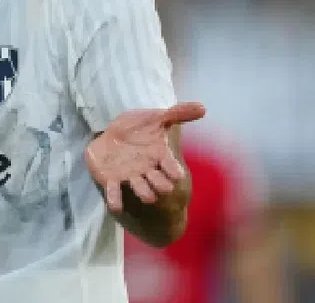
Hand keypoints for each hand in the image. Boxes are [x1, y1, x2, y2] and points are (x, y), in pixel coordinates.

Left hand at [85, 102, 205, 213]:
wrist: (113, 135)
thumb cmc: (139, 129)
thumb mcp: (157, 118)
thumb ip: (178, 113)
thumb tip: (203, 107)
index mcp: (158, 156)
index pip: (170, 165)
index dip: (173, 170)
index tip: (178, 175)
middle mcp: (146, 169)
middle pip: (158, 181)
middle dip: (161, 185)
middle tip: (165, 188)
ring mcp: (130, 176)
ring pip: (139, 188)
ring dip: (144, 192)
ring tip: (149, 198)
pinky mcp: (111, 180)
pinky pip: (114, 192)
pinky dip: (115, 199)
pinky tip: (116, 206)